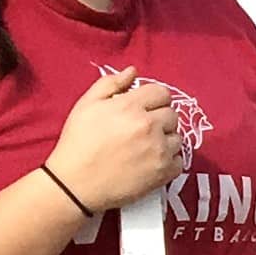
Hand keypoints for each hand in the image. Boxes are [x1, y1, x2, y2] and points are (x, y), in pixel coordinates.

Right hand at [46, 68, 181, 211]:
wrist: (76, 183)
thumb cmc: (78, 141)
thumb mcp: (86, 105)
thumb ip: (110, 84)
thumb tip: (133, 71)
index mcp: (131, 107)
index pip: (162, 93)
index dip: (153, 99)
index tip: (143, 108)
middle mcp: (150, 126)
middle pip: (172, 114)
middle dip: (159, 118)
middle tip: (142, 129)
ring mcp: (160, 151)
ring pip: (178, 137)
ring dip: (165, 139)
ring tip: (145, 146)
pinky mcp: (164, 173)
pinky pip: (180, 160)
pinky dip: (169, 160)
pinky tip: (151, 161)